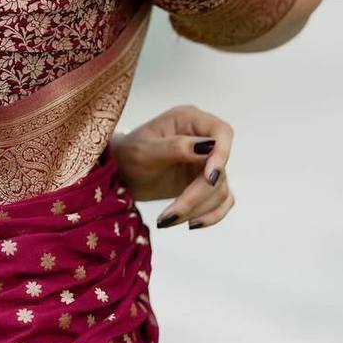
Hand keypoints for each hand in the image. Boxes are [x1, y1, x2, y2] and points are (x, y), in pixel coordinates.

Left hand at [112, 104, 235, 230]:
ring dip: (198, 209)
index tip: (209, 178)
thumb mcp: (145, 150)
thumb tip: (208, 147)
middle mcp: (202, 138)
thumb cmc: (128, 154)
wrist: (121, 174)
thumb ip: (175, 146)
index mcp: (188, 119)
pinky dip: (211, 215)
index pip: (221, 132)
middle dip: (198, 195)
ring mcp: (206, 162)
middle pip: (220, 168)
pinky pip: (222, 201)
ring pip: (220, 189)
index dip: (222, 154)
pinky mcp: (206, 183)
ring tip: (168, 219)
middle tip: (172, 214)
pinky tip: (191, 223)